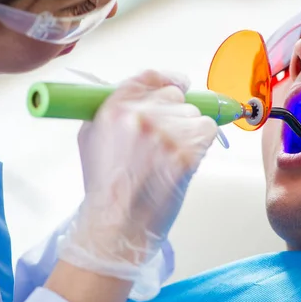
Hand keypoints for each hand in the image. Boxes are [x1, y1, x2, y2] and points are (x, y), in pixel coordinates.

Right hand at [57, 70, 217, 298]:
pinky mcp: (186, 152)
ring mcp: (164, 133)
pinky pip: (208, 130)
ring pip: (194, 114)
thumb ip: (114, 109)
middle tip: (167, 139)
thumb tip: (142, 94)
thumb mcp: (92, 137)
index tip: (180, 84)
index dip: (169, 79)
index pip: (151, 76)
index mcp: (113, 108)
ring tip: (169, 158)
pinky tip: (185, 160)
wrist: (118, 225)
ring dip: (189, 131)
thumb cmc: (106, 186)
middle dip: (176, 113)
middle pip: (177, 96)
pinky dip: (202, 143)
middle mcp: (139, 115)